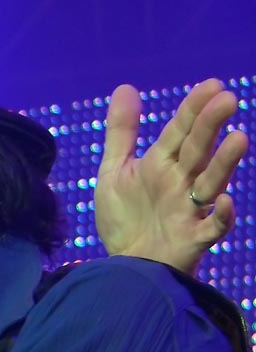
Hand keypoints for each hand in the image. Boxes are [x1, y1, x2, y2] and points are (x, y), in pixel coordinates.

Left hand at [95, 78, 248, 272]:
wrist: (123, 267)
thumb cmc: (125, 219)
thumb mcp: (114, 172)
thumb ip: (121, 133)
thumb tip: (125, 87)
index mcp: (161, 165)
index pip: (179, 132)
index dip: (193, 110)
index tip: (213, 85)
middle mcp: (180, 183)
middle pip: (197, 151)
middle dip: (209, 127)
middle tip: (226, 100)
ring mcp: (189, 210)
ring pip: (211, 182)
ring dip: (224, 163)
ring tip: (238, 139)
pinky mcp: (193, 239)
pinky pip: (213, 227)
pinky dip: (221, 216)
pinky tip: (224, 202)